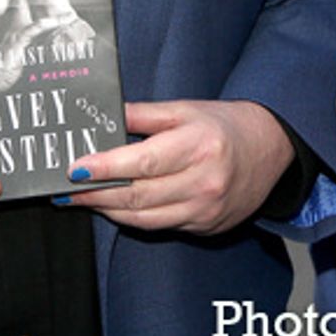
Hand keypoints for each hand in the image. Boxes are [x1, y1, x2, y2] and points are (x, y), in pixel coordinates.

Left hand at [62, 100, 292, 234]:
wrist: (270, 148)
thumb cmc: (224, 125)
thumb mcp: (185, 109)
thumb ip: (143, 115)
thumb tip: (103, 114)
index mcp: (198, 146)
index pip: (143, 163)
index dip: (106, 168)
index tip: (75, 168)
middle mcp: (204, 182)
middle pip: (138, 195)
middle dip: (95, 193)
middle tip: (65, 189)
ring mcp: (205, 209)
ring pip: (144, 218)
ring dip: (107, 210)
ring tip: (80, 199)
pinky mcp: (206, 226)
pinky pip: (159, 226)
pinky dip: (132, 218)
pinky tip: (113, 207)